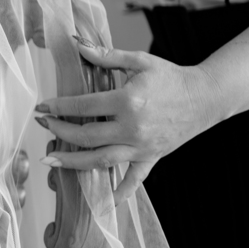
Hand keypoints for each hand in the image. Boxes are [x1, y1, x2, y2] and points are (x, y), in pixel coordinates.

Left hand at [35, 39, 223, 204]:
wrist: (206, 96)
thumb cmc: (172, 77)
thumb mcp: (139, 61)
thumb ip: (106, 55)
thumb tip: (77, 44)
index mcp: (128, 101)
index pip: (82, 106)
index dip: (58, 107)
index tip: (42, 107)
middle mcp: (132, 128)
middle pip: (86, 136)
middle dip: (59, 131)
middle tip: (43, 126)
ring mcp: (142, 146)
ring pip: (101, 160)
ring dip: (73, 162)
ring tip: (51, 159)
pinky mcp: (152, 157)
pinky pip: (134, 179)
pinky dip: (119, 192)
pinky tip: (103, 203)